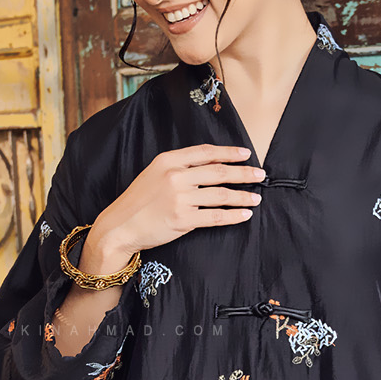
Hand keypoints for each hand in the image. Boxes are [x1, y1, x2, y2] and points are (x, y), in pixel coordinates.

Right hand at [90, 144, 263, 259]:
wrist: (120, 226)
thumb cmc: (138, 202)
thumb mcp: (154, 174)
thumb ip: (178, 167)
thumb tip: (208, 167)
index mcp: (169, 161)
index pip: (206, 153)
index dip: (229, 153)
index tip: (246, 155)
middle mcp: (176, 176)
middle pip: (219, 172)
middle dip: (244, 173)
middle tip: (260, 175)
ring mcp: (180, 198)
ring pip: (221, 195)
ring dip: (242, 196)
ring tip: (256, 197)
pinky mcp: (183, 220)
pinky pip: (216, 217)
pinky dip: (233, 216)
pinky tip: (244, 215)